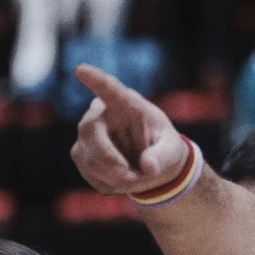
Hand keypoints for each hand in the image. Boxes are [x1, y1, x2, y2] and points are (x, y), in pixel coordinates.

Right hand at [70, 66, 190, 195]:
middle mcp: (101, 114)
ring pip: (87, 157)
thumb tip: (148, 166)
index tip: (82, 70)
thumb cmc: (163, 148)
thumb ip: (164, 156)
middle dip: (108, 159)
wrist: (151, 166)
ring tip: (136, 179)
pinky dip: (109, 184)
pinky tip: (123, 180)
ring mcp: (87, 135)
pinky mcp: (81, 154)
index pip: (110, 88)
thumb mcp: (173, 151)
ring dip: (114, 177)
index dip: (96, 80)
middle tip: (130, 178)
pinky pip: (89, 174)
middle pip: (90, 131)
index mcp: (127, 104)